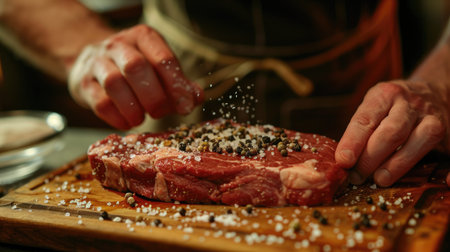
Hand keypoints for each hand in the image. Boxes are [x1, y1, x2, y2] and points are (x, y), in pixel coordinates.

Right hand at [68, 24, 203, 128]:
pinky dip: (117, 118)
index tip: (186, 106)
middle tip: (160, 113)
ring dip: (133, 107)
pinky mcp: (84, 83)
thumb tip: (196, 98)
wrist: (92, 61)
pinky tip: (127, 122)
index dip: (176, 85)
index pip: (162, 58)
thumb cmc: (134, 68)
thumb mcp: (158, 68)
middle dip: (153, 96)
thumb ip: (178, 83)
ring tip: (142, 119)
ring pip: (114, 83)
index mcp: (144, 38)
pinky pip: (100, 102)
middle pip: (136, 67)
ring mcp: (97, 62)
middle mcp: (119, 45)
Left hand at [336, 80, 448, 186]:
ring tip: (379, 180)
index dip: (353, 142)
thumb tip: (344, 162)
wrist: (432, 92)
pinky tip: (445, 182)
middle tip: (356, 176)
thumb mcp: (374, 108)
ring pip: (422, 138)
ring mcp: (433, 117)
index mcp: (385, 95)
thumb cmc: (392, 108)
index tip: (343, 161)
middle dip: (371, 157)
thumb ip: (362, 131)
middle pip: (392, 131)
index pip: (366, 119)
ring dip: (398, 164)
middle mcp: (410, 104)